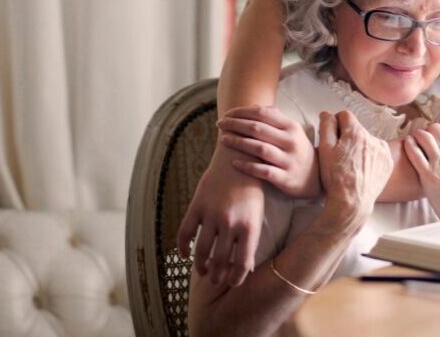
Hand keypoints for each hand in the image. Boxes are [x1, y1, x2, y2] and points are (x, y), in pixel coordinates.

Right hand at [177, 142, 264, 286]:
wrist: (238, 158)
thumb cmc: (251, 188)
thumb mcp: (257, 213)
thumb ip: (250, 238)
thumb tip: (243, 267)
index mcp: (250, 226)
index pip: (242, 263)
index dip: (236, 277)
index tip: (232, 282)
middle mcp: (230, 223)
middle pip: (220, 260)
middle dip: (218, 276)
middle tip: (216, 281)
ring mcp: (212, 214)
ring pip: (201, 251)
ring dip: (201, 266)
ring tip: (203, 271)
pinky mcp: (197, 206)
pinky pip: (185, 233)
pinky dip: (183, 248)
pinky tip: (185, 255)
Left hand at [218, 105, 320, 198]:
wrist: (316, 178)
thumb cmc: (298, 151)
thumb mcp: (293, 132)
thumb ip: (276, 118)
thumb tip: (253, 106)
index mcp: (291, 127)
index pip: (263, 113)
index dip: (242, 112)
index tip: (228, 114)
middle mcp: (291, 141)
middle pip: (258, 129)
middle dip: (235, 124)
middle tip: (220, 124)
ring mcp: (288, 160)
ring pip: (259, 148)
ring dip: (238, 143)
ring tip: (223, 140)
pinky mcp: (285, 178)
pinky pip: (263, 171)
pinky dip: (247, 166)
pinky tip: (234, 163)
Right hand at [315, 111, 392, 232]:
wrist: (352, 202)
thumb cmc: (335, 178)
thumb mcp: (324, 150)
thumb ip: (326, 126)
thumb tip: (327, 113)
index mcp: (356, 133)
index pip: (345, 116)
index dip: (336, 124)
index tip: (333, 136)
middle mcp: (373, 138)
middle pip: (357, 129)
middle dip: (348, 137)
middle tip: (340, 155)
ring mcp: (383, 151)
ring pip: (368, 140)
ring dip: (360, 147)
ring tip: (351, 164)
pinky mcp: (388, 162)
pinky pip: (378, 152)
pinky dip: (371, 157)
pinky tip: (362, 169)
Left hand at [403, 121, 439, 221]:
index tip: (439, 134)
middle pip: (436, 129)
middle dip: (430, 130)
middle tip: (426, 136)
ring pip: (424, 137)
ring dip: (418, 135)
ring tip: (415, 138)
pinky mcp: (428, 175)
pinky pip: (414, 153)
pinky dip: (409, 144)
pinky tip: (408, 143)